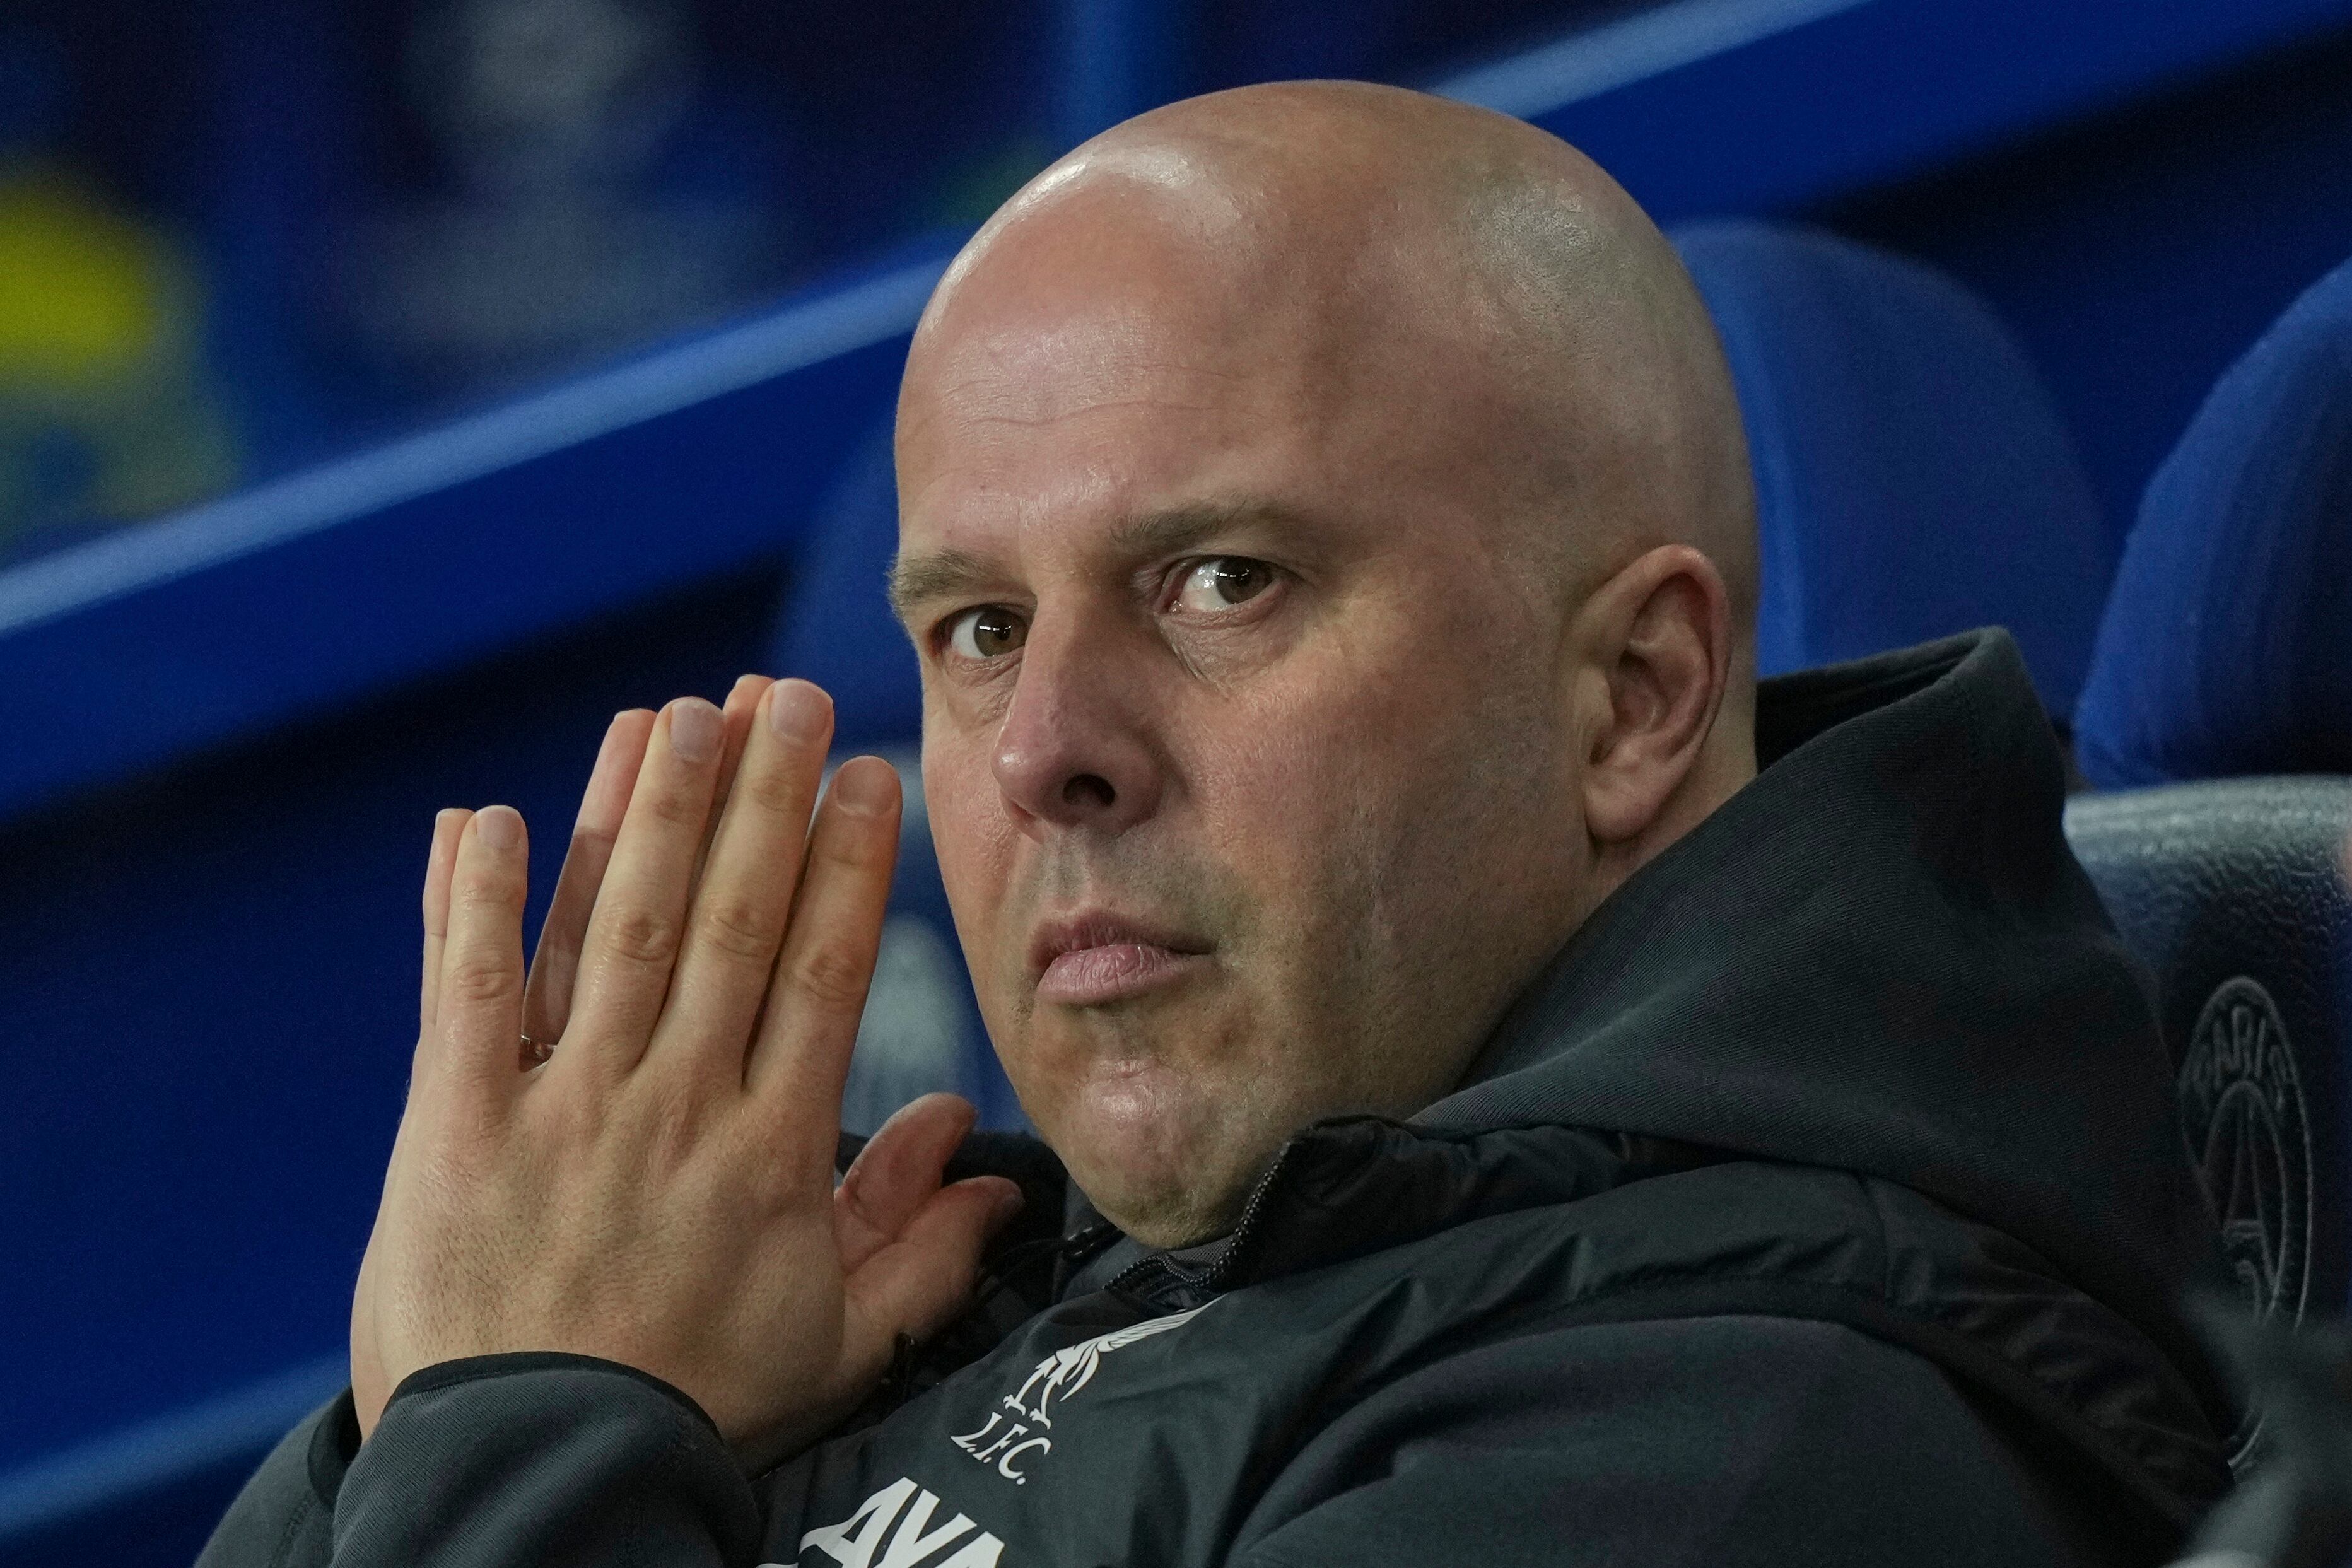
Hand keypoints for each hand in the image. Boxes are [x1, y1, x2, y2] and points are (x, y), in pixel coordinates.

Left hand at [351, 681, 1021, 1464]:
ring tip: (680, 713)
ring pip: (614, 930)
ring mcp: (561, 1106)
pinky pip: (468, 992)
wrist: (538, 1475)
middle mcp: (673, 1103)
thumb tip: (989, 1167)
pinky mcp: (455, 1123)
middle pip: (730, 920)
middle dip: (763, 797)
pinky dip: (474, 901)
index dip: (848, 861)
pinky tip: (491, 814)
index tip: (863, 772)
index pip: (822, 970)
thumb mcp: (837, 1344)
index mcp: (770, 1147)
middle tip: (787, 693)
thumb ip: (921, 1250)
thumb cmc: (694, 1405)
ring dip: (649, 814)